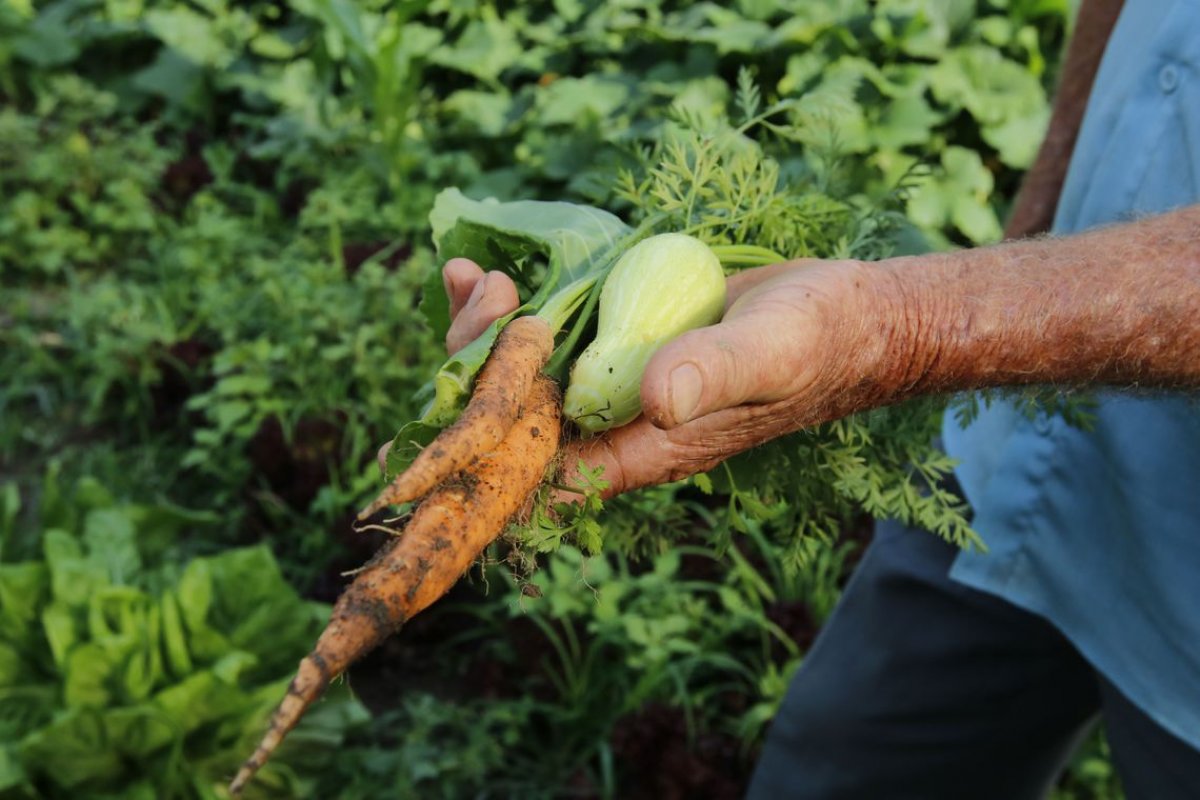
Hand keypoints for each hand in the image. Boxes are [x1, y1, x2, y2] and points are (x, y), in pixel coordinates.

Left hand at [384, 255, 901, 496]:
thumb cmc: (816, 342)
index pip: (544, 470)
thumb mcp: (772, 353)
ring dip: (483, 331)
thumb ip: (717, 374)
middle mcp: (615, 423)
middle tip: (487, 296)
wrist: (842, 314)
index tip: (482, 368)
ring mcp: (611, 380)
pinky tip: (481, 269)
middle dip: (479, 364)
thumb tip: (656, 399)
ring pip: (519, 374)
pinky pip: (546, 333)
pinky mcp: (614, 338)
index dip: (495, 434)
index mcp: (644, 450)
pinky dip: (509, 307)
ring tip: (473, 275)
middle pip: (516, 418)